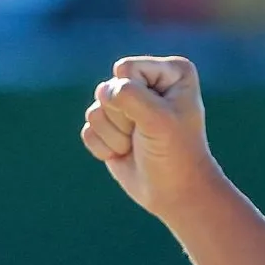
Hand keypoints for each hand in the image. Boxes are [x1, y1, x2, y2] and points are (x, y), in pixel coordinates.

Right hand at [81, 55, 220, 219]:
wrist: (175, 194)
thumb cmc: (175, 155)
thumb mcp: (158, 119)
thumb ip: (128, 95)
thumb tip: (103, 93)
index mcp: (171, 72)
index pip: (126, 69)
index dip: (136, 98)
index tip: (162, 120)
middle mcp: (148, 82)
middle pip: (108, 89)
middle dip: (124, 119)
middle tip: (148, 135)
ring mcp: (127, 104)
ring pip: (95, 110)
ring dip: (115, 136)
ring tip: (138, 145)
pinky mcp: (110, 126)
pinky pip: (89, 130)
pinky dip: (105, 148)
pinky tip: (126, 154)